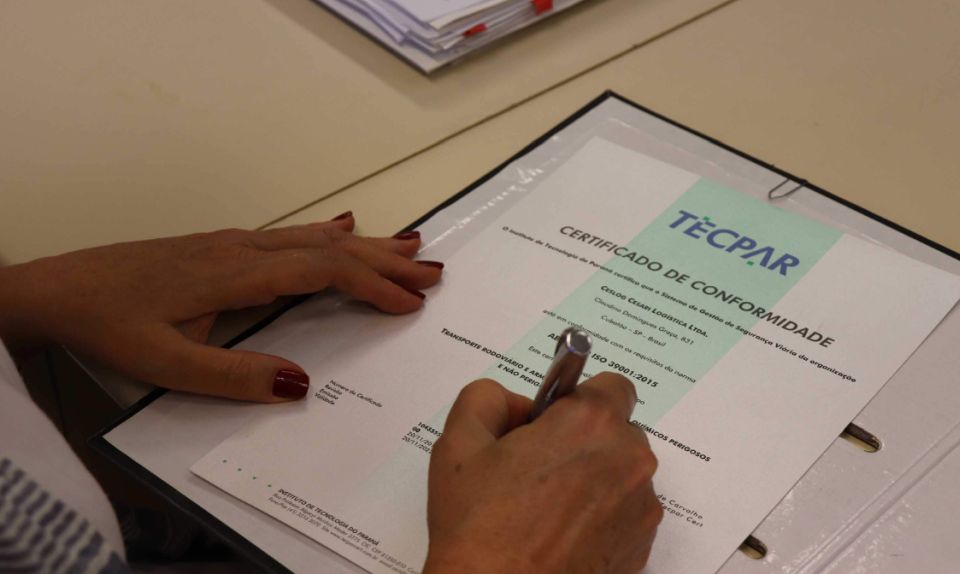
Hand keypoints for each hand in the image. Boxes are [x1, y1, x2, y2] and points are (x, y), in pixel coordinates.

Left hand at [0, 213, 442, 401]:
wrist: (59, 289)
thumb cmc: (110, 325)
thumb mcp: (166, 365)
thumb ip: (234, 376)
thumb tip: (302, 384)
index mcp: (237, 274)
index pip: (321, 272)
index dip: (370, 285)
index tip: (411, 302)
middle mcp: (244, 249)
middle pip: (329, 247)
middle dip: (384, 260)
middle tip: (433, 272)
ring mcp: (234, 242)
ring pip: (313, 237)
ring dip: (366, 244)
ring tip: (411, 246)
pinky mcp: (222, 245)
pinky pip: (291, 234)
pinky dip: (328, 232)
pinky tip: (342, 225)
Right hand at [424, 373, 661, 573]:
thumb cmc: (479, 525)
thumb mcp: (459, 442)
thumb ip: (487, 397)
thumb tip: (517, 403)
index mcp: (591, 423)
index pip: (611, 386)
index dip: (576, 401)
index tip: (550, 423)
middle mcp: (629, 460)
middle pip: (616, 431)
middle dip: (582, 440)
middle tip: (536, 467)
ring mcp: (641, 508)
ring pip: (621, 474)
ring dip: (593, 479)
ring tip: (544, 508)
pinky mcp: (641, 547)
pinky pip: (624, 514)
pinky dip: (600, 517)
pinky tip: (559, 534)